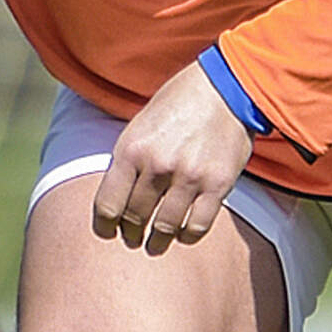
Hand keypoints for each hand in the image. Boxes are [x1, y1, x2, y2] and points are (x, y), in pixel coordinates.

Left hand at [90, 64, 254, 250]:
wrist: (226, 86)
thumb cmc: (180, 101)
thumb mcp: (140, 124)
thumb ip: (129, 159)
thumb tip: (118, 196)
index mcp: (131, 149)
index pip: (108, 205)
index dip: (105, 226)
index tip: (108, 231)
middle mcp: (158, 166)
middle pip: (135, 218)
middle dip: (131, 234)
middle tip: (133, 239)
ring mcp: (189, 177)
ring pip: (166, 227)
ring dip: (159, 241)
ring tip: (156, 245)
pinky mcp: (218, 185)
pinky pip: (198, 225)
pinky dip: (188, 236)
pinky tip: (184, 235)